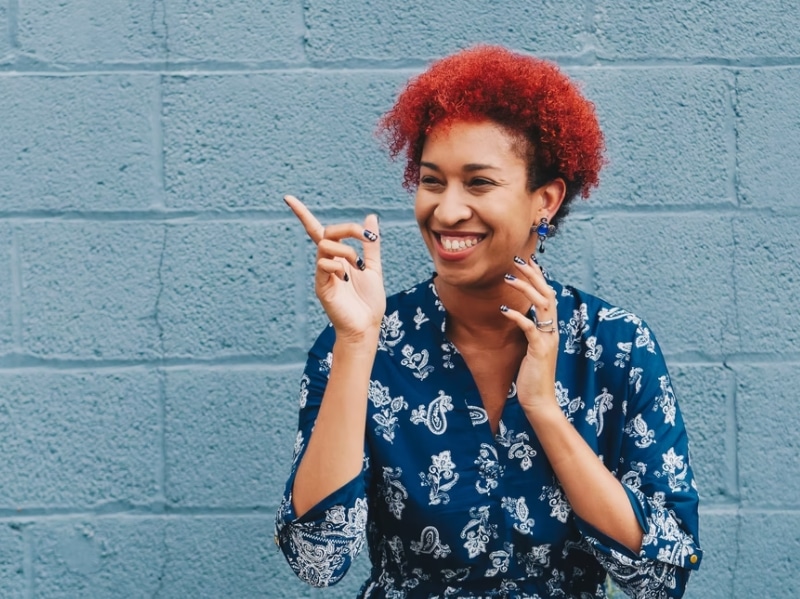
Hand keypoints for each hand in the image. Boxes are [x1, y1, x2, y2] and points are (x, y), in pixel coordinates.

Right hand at [284, 195, 385, 341]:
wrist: (367, 326)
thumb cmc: (369, 301)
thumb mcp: (374, 267)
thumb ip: (371, 243)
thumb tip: (371, 217)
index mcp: (338, 257)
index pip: (316, 231)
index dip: (302, 214)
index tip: (287, 198)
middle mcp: (327, 263)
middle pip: (326, 232)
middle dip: (347, 229)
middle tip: (366, 237)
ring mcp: (322, 274)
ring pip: (324, 246)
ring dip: (346, 250)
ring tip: (358, 266)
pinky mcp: (321, 287)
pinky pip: (323, 265)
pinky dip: (337, 265)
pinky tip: (346, 278)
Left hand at [499, 255, 559, 412]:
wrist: (539, 400)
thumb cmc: (532, 375)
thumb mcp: (531, 348)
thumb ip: (530, 331)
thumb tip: (522, 316)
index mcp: (551, 329)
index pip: (548, 295)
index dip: (538, 277)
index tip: (527, 261)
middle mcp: (553, 331)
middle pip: (547, 294)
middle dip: (533, 275)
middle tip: (517, 259)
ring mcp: (548, 340)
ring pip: (542, 305)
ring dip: (525, 289)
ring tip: (508, 277)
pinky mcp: (539, 350)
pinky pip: (530, 328)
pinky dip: (518, 316)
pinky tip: (505, 310)